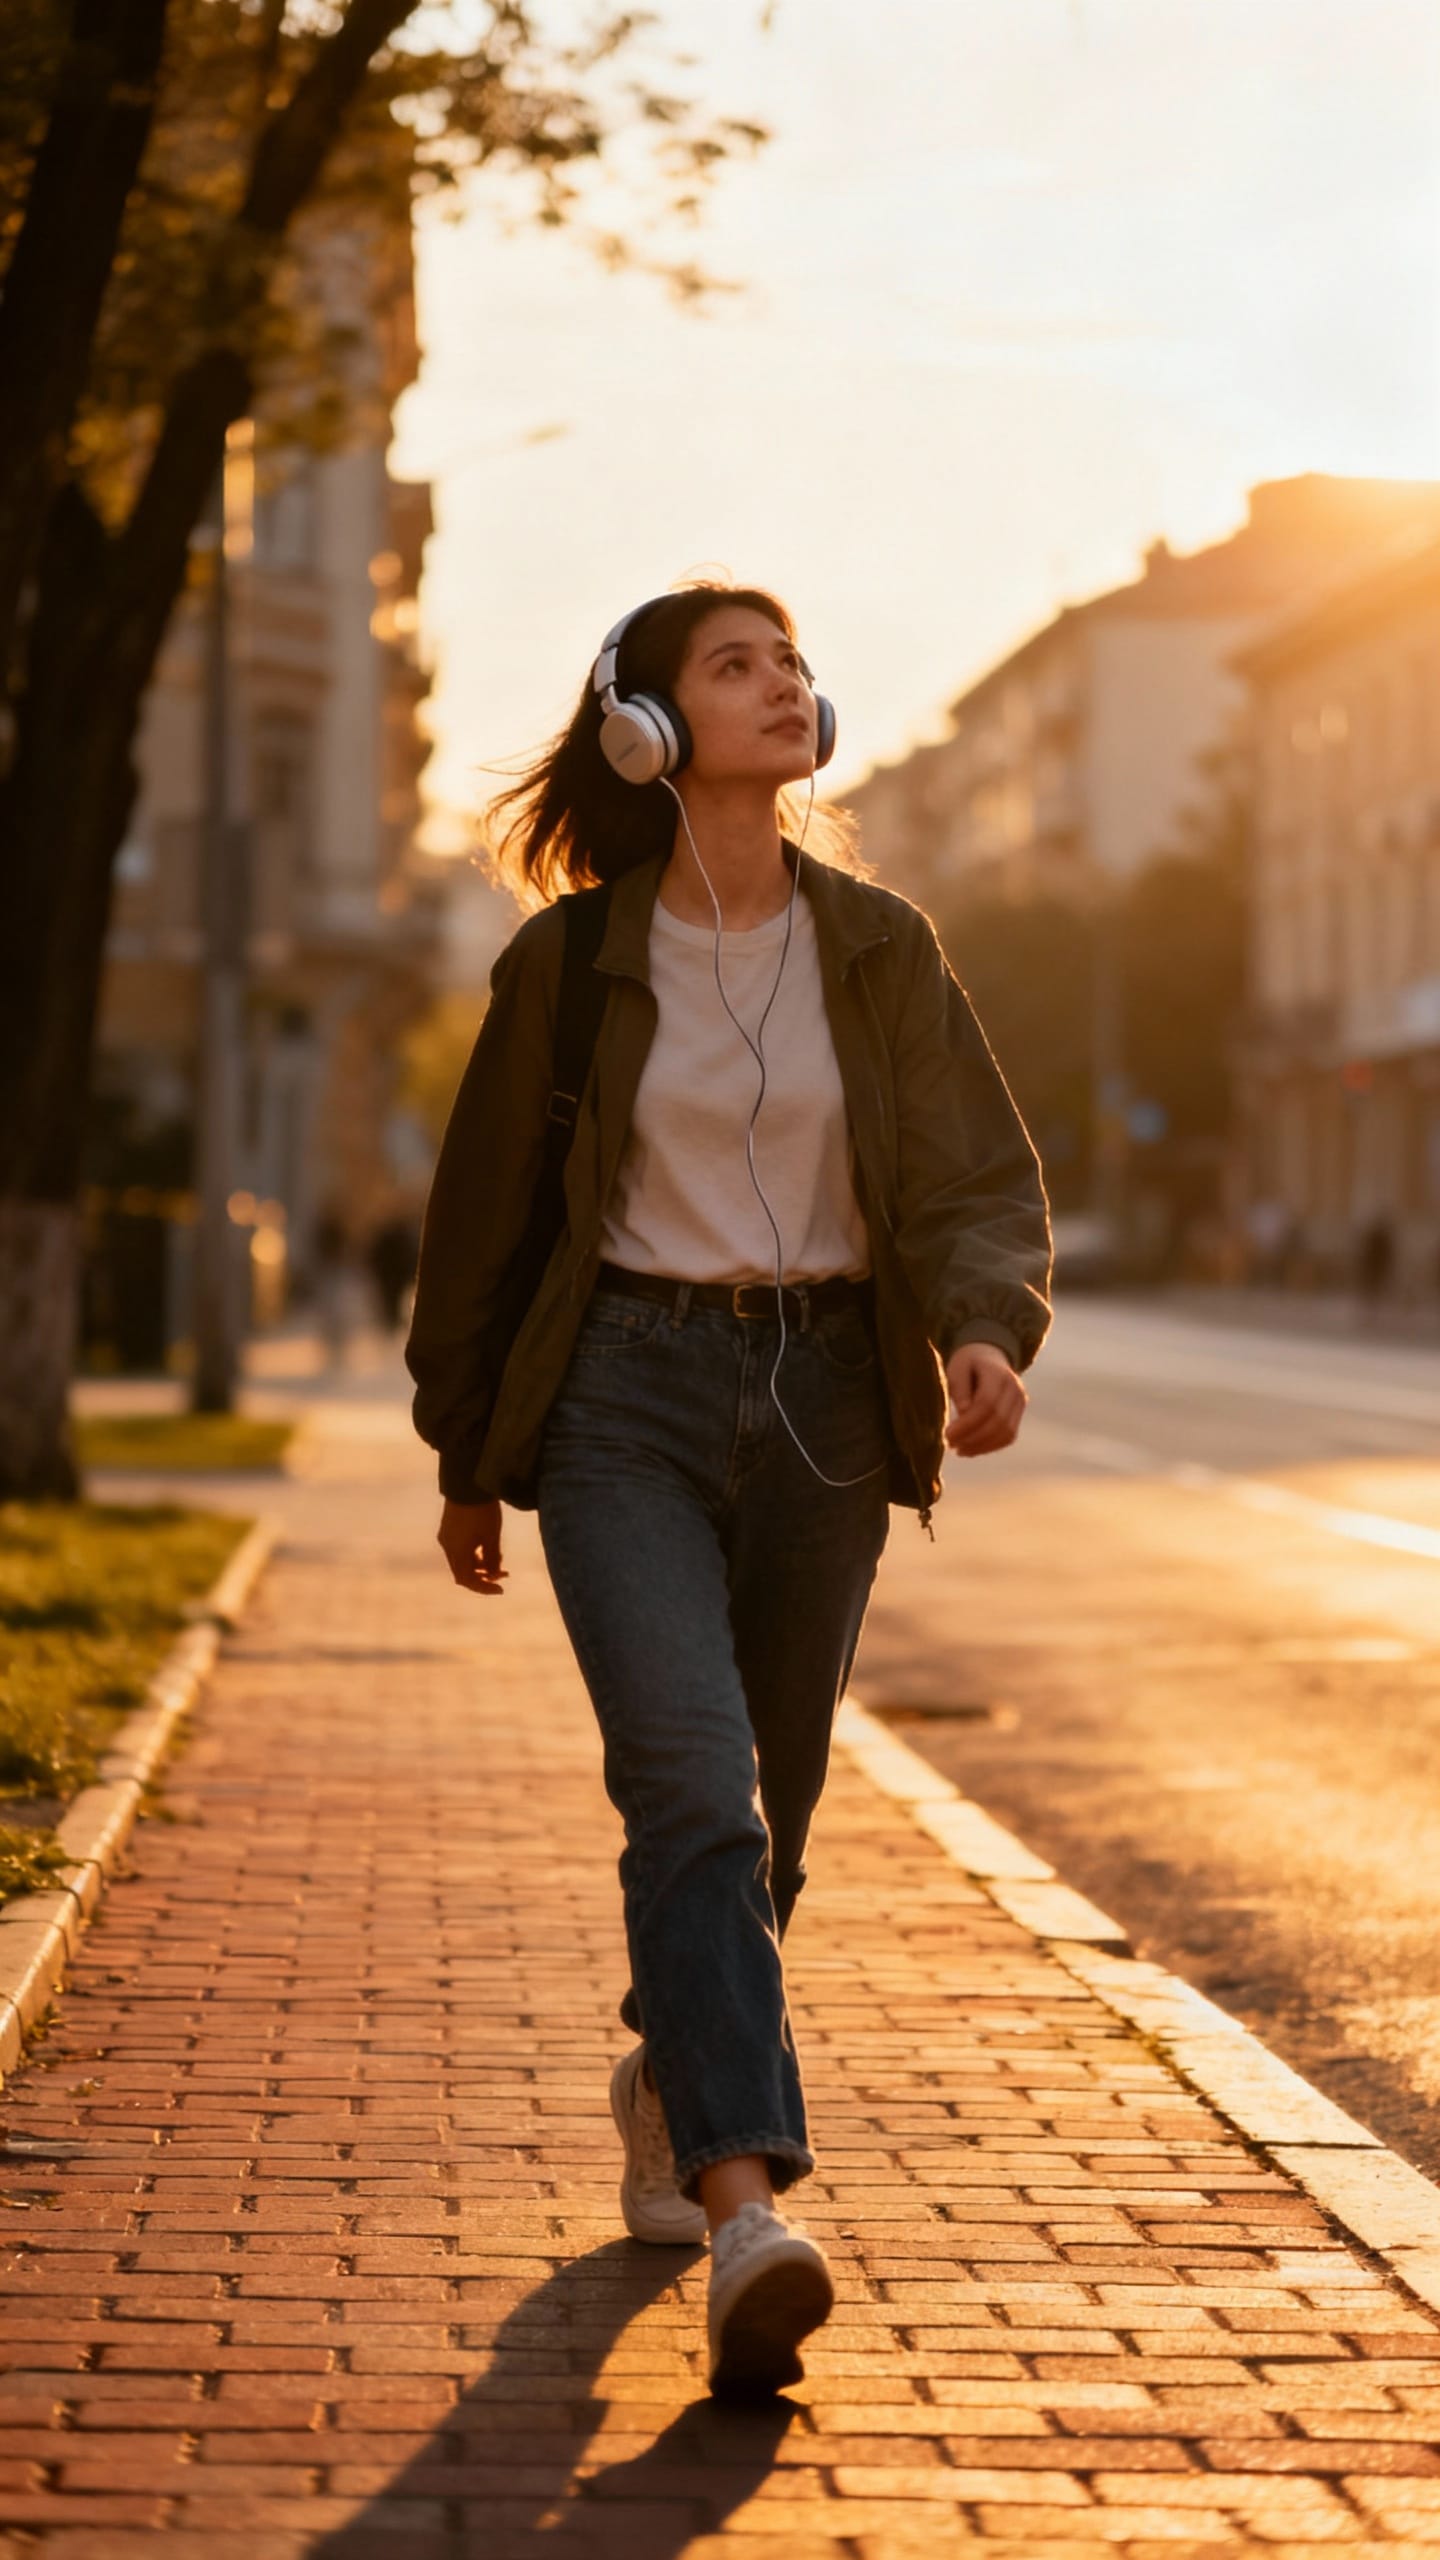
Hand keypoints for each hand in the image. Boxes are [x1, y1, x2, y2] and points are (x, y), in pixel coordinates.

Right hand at [438, 1498, 506, 1595]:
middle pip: (463, 1572)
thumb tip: (494, 1575)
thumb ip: (492, 1559)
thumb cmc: (482, 1511)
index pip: (468, 1580)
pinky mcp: (448, 1527)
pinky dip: (474, 1553)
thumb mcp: (492, 1536)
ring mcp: (446, 1536)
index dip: (484, 1588)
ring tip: (499, 1560)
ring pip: (462, 1560)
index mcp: (457, 1552)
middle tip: (503, 1574)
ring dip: (480, 1564)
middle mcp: (447, 1547)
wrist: (467, 1482)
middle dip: (483, 1576)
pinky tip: (488, 1547)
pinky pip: (460, 1548)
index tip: (501, 1590)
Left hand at [944, 1341, 1026, 1458]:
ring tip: (959, 1450)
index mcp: (999, 1374)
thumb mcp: (957, 1368)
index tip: (947, 1434)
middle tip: (950, 1445)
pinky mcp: (1019, 1414)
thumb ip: (959, 1388)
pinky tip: (971, 1449)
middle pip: (998, 1421)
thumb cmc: (967, 1363)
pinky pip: (1008, 1437)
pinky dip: (990, 1447)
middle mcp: (1015, 1389)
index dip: (967, 1423)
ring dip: (981, 1446)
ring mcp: (1020, 1402)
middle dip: (973, 1438)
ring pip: (1006, 1433)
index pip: (987, 1404)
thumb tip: (963, 1413)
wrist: (989, 1357)